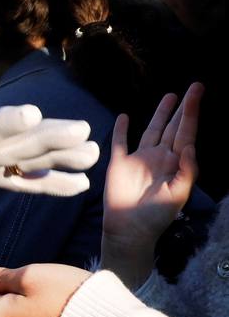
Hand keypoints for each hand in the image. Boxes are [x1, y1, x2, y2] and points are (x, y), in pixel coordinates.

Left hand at [0, 105, 98, 226]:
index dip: (0, 124)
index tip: (31, 113)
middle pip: (10, 140)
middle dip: (46, 135)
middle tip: (83, 129)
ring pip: (23, 155)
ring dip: (57, 154)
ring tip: (94, 151)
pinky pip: (19, 179)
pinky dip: (46, 181)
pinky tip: (78, 183)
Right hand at [100, 84, 199, 286]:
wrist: (130, 229)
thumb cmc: (157, 216)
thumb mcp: (179, 194)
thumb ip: (187, 170)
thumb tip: (188, 146)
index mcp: (176, 163)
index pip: (186, 132)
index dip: (192, 112)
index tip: (197, 92)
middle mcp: (159, 157)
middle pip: (172, 127)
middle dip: (182, 108)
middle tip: (193, 87)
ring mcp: (139, 159)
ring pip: (151, 130)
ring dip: (159, 114)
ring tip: (170, 96)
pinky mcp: (119, 164)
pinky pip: (120, 142)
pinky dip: (121, 129)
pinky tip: (124, 116)